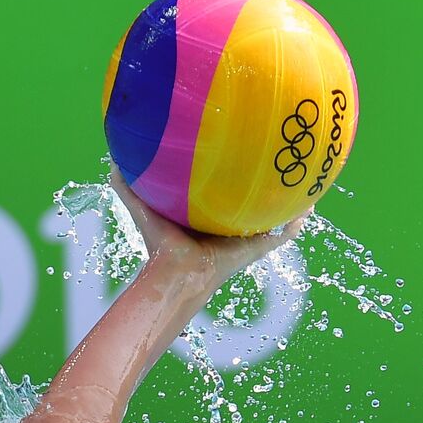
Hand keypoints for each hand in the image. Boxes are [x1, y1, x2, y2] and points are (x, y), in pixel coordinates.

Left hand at [109, 166, 309, 290]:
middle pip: (250, 199)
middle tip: (279, 156)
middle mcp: (228, 224)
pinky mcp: (255, 248)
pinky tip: (309, 206)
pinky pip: (281, 234)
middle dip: (264, 181)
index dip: (231, 172)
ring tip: (306, 176)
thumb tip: (112, 161)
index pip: (222, 190)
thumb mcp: (143, 210)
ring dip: (288, 199)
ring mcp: (245, 236)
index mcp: (206, 215)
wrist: (177, 274)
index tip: (239, 148)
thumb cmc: (159, 246)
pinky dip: (296, 222)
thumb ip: (128, 188)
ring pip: (272, 215)